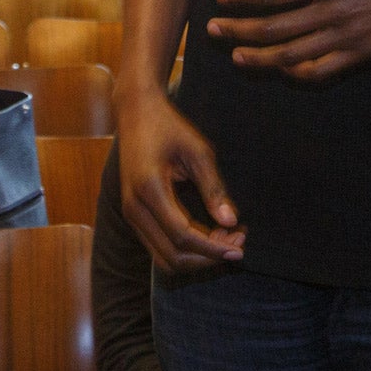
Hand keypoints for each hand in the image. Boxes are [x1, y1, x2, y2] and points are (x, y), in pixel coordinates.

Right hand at [116, 89, 244, 273]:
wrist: (136, 112)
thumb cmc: (169, 127)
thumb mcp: (198, 151)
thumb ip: (214, 188)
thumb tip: (231, 222)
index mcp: (149, 189)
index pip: (182, 236)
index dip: (213, 248)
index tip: (240, 249)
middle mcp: (134, 208)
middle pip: (172, 256)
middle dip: (207, 257)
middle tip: (237, 244)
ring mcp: (130, 214)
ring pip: (163, 257)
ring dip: (196, 257)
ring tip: (225, 240)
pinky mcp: (134, 215)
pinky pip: (158, 246)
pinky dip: (184, 249)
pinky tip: (208, 235)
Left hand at [207, 0, 370, 81]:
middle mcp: (335, 13)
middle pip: (276, 29)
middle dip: (240, 31)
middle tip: (213, 31)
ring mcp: (350, 38)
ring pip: (295, 55)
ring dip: (261, 58)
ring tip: (236, 56)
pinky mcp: (365, 54)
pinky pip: (325, 71)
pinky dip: (300, 73)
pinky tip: (284, 70)